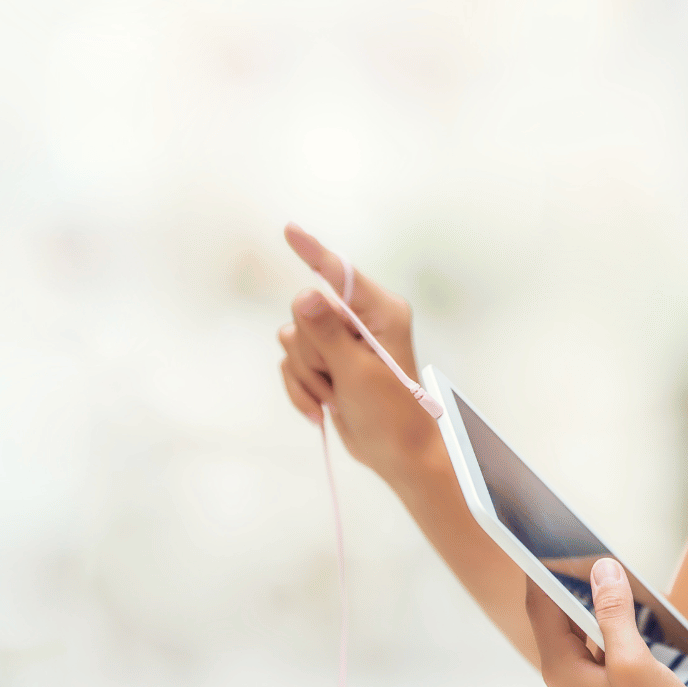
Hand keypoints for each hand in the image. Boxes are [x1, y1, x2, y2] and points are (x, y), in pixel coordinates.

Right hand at [276, 224, 439, 479]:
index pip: (340, 275)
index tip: (290, 230)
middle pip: (305, 312)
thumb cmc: (393, 415)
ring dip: (307, 376)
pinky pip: (290, 364)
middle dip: (312, 352)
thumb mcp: (359, 373)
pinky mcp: (326, 364)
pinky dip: (301, 389)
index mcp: (381, 312)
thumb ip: (327, 334)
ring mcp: (341, 342)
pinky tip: (323, 408)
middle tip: (337, 379)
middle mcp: (359, 320)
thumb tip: (304, 295)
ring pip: (293, 340)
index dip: (313, 252)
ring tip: (335, 396)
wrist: (397, 456)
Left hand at [526, 557, 687, 686]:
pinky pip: (590, 653)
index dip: (540, 574)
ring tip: (602, 581)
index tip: (540, 546)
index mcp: (562, 673)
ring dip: (588, 610)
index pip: (541, 610)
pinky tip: (618, 620)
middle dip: (568, 588)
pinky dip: (601, 632)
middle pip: (557, 622)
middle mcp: (563, 683)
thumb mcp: (635, 661)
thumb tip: (602, 572)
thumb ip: (614, 613)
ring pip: (575, 637)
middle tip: (579, 556)